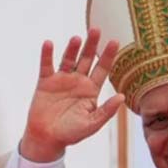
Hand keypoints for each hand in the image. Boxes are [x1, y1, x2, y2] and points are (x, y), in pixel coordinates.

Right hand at [19, 28, 123, 161]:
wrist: (47, 138)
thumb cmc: (71, 133)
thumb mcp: (92, 124)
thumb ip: (106, 111)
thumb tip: (121, 96)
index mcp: (91, 90)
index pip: (102, 69)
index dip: (109, 55)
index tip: (115, 41)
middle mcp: (78, 81)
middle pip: (87, 59)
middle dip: (92, 45)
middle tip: (96, 29)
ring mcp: (62, 80)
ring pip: (68, 59)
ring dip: (72, 48)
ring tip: (76, 38)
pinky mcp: (46, 82)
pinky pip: (47, 65)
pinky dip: (47, 55)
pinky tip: (49, 43)